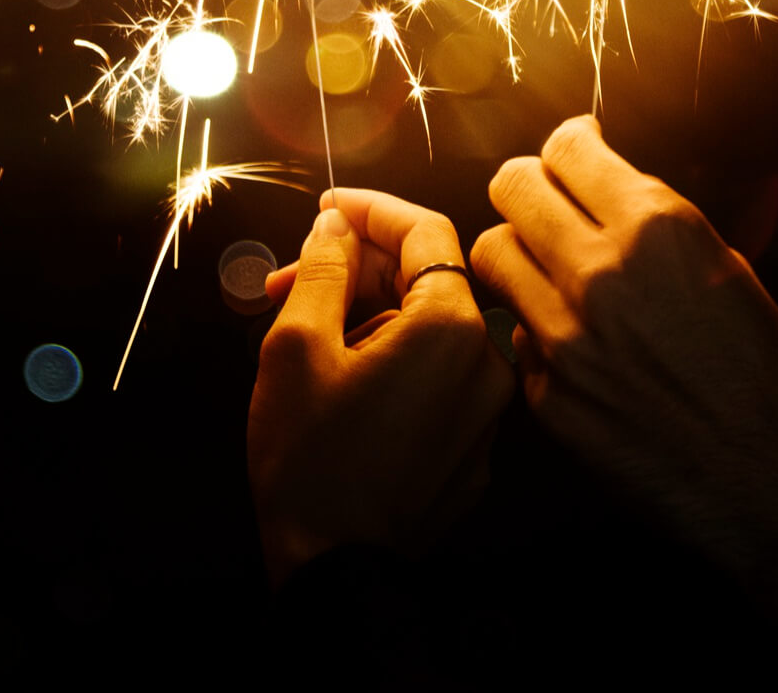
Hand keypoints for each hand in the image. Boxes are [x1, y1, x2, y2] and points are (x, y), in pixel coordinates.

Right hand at [248, 190, 512, 584]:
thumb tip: (337, 225)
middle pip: (427, 280)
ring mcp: (486, 414)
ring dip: (368, 316)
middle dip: (357, 269)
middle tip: (290, 279)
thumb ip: (325, 268)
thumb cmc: (311, 459)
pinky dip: (392, 361)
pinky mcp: (472, 451)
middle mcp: (487, 364)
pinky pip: (437, 381)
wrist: (335, 570)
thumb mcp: (298, 344)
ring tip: (301, 332)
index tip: (327, 208)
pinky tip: (337, 376)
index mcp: (452, 328)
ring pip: (429, 331)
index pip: (424, 230)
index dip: (370, 210)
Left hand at [473, 117, 777, 688]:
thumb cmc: (777, 379)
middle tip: (546, 202)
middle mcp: (601, 273)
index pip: (567, 146)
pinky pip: (513, 332)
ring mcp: (565, 336)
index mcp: (659, 230)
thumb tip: (615, 187)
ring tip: (545, 268)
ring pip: (491, 254)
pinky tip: (568, 341)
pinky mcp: (548, 396)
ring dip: (515, 252)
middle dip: (528, 186)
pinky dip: (530, 328)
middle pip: (512, 187)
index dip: (570, 145)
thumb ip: (662, 226)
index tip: (575, 153)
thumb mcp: (732, 270)